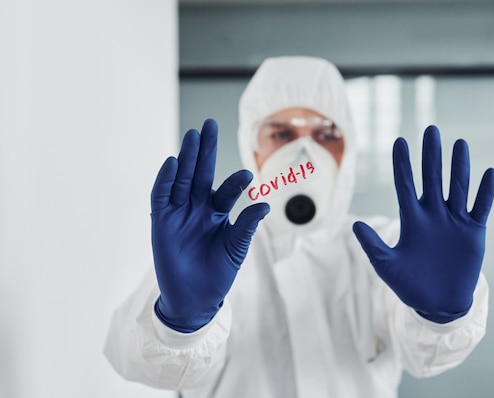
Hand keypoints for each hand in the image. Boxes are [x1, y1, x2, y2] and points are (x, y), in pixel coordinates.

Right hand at [151, 119, 269, 331]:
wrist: (194, 299)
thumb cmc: (217, 273)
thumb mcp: (235, 248)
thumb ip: (246, 225)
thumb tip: (266, 204)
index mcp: (217, 212)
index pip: (226, 190)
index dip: (235, 181)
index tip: (247, 175)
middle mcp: (197, 207)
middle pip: (200, 173)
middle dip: (205, 150)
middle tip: (209, 124)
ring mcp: (178, 212)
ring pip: (182, 179)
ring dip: (186, 158)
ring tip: (193, 136)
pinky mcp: (161, 221)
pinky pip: (161, 196)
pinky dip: (165, 180)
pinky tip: (173, 163)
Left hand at [353, 126, 493, 322]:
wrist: (438, 303)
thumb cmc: (410, 284)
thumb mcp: (387, 266)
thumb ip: (373, 246)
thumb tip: (355, 226)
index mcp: (412, 219)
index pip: (406, 185)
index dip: (403, 164)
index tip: (400, 141)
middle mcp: (433, 214)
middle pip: (432, 179)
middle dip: (431, 156)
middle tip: (431, 130)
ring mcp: (454, 221)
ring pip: (457, 188)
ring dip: (459, 167)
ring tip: (460, 144)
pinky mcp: (473, 231)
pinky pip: (481, 207)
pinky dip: (485, 192)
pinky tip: (489, 173)